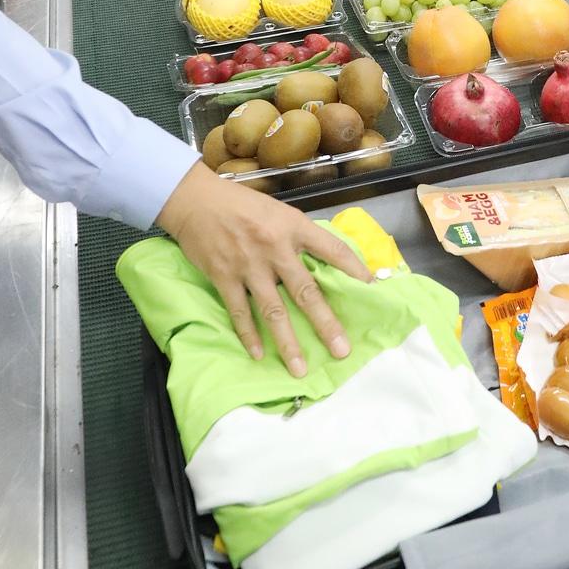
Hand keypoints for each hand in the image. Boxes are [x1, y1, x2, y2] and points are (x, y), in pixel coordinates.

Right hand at [157, 161, 369, 370]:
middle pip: (306, 291)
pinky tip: (259, 354)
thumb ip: (300, 235)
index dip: (353, 268)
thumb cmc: (242, 205)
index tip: (371, 288)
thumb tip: (323, 262)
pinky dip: (249, 335)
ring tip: (300, 367)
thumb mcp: (279, 211)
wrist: (197, 201)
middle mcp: (275, 248)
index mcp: (294, 227)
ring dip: (288, 342)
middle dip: (325, 323)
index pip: (332, 249)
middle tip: (341, 349)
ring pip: (274, 310)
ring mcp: (249, 265)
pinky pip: (240, 312)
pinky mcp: (225, 277)